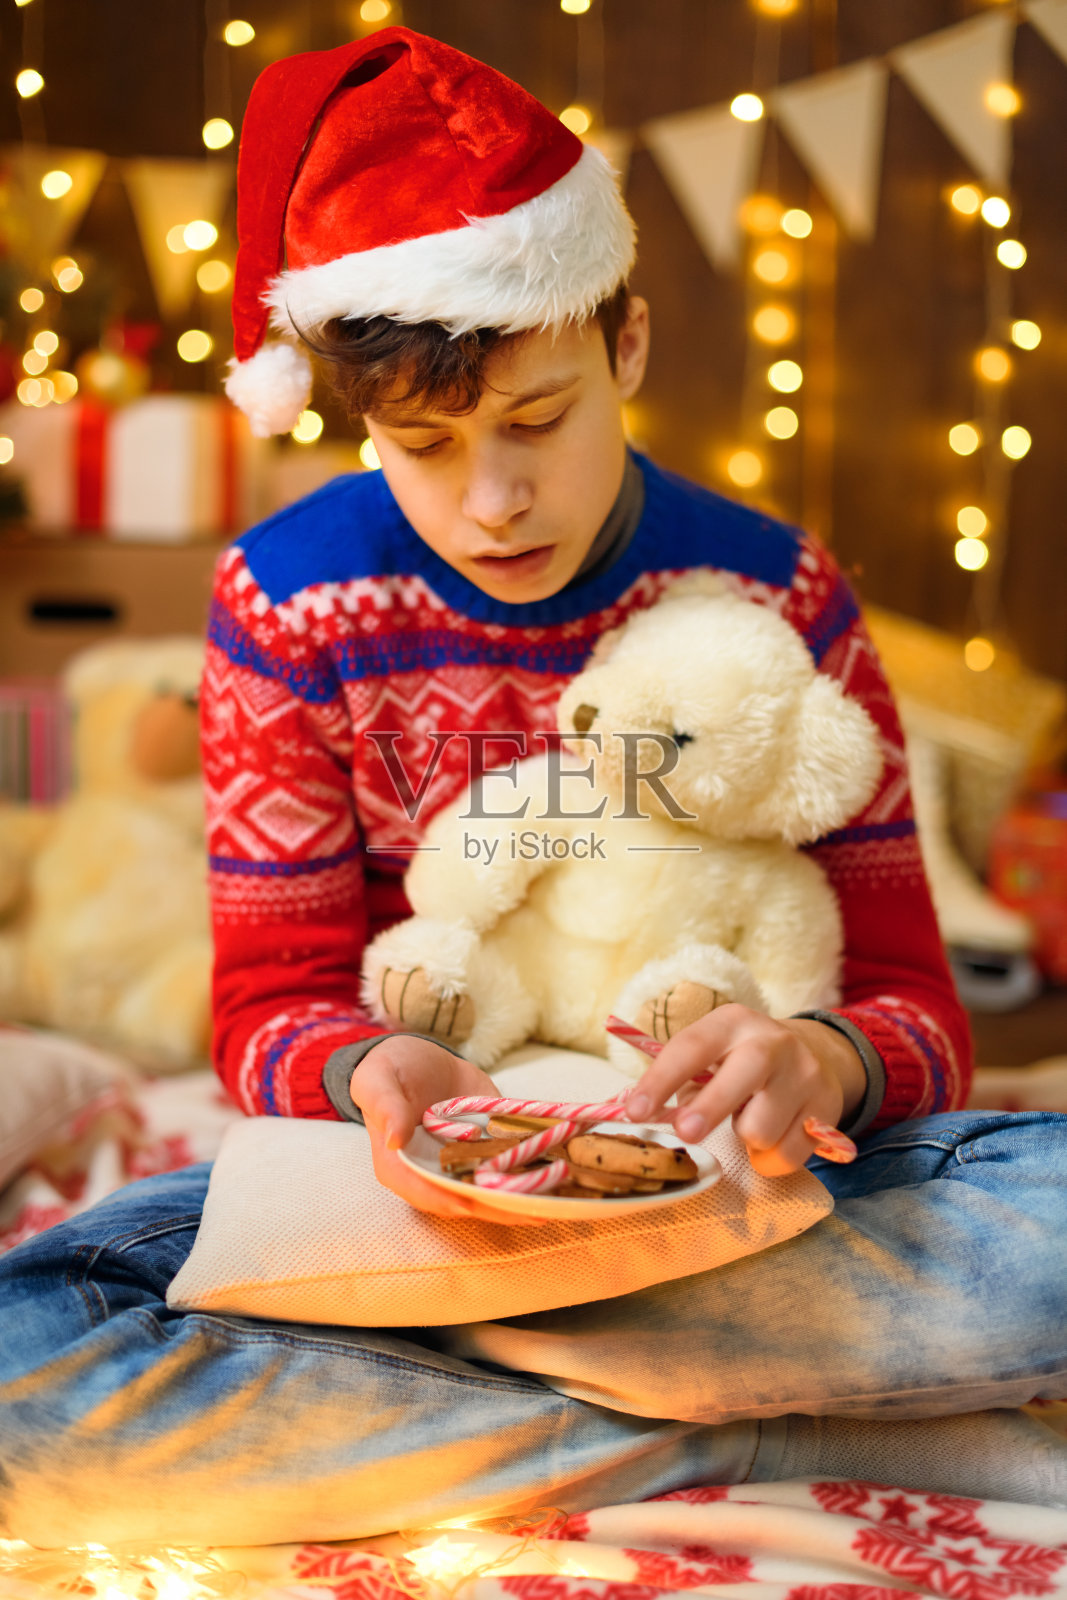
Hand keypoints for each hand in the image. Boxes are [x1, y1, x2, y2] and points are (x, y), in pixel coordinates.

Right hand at [350, 1034, 544, 1224]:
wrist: (418, 1059)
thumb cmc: (389, 1072)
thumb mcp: (378, 1081)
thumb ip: (386, 1107)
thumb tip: (396, 1138)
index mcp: (400, 1167)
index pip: (423, 1192)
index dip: (447, 1199)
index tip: (472, 1202)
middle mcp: (434, 1176)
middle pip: (465, 1200)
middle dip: (499, 1207)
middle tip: (533, 1210)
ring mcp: (463, 1166)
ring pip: (492, 1190)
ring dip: (523, 1197)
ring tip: (556, 1198)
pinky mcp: (486, 1153)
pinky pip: (508, 1166)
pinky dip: (533, 1171)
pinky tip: (559, 1173)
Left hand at [622, 1006, 865, 1176]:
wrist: (813, 1056)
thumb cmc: (739, 1063)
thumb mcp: (712, 1057)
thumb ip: (685, 1083)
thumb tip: (652, 1116)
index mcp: (732, 1023)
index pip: (692, 1047)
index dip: (661, 1080)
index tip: (635, 1111)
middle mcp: (772, 1042)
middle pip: (742, 1075)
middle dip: (711, 1107)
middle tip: (686, 1134)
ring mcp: (805, 1074)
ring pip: (762, 1127)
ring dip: (744, 1137)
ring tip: (748, 1120)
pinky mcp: (827, 1107)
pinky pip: (787, 1154)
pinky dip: (770, 1158)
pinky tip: (774, 1134)